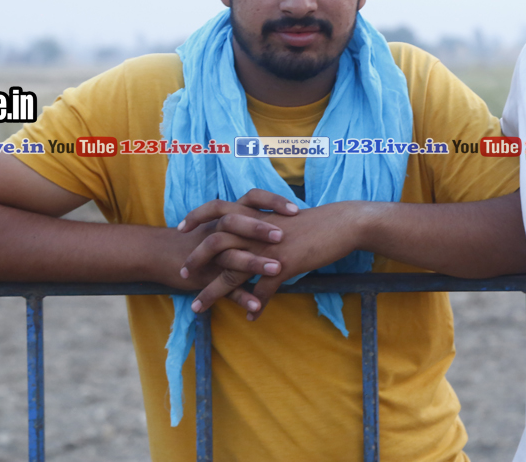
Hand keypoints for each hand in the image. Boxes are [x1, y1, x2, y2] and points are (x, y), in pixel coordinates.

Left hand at [183, 200, 368, 317]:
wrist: (343, 223)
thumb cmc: (317, 220)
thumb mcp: (286, 218)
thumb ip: (266, 223)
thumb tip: (254, 232)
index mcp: (257, 214)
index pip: (218, 209)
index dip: (198, 216)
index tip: (183, 228)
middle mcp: (258, 230)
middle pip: (216, 242)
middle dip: (196, 259)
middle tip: (182, 273)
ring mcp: (269, 248)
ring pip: (232, 271)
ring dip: (213, 292)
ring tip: (198, 307)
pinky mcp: (285, 265)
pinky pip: (263, 290)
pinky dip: (255, 304)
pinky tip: (252, 316)